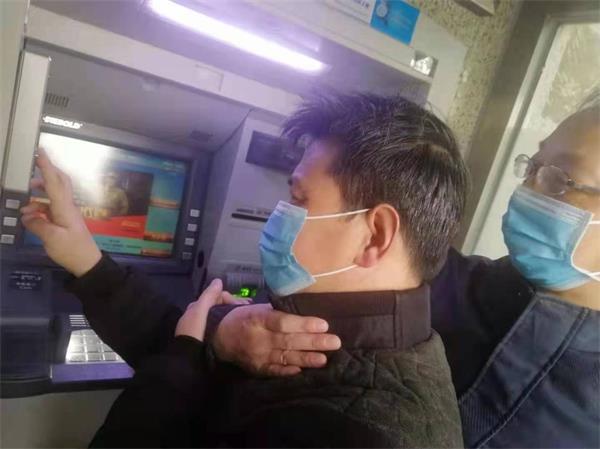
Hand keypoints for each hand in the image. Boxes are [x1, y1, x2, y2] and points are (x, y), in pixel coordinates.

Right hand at [20, 149, 101, 276]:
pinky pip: (51, 207)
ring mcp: (67, 213)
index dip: (47, 166)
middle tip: (34, 165)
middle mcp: (67, 206)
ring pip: (54, 194)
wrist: (87, 263)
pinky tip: (30, 214)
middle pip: (59, 182)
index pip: (55, 181)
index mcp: (65, 207)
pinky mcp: (65, 221)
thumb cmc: (72, 250)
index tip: (40, 152)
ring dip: (40, 192)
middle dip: (47, 171)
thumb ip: (37, 225)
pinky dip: (40, 206)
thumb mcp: (52, 238)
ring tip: (26, 196)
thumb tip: (27, 216)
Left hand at [176, 279, 246, 340]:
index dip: (230, 298)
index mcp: (196, 307)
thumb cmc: (194, 331)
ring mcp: (204, 327)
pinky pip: (222, 325)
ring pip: (222, 315)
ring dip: (233, 314)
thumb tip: (218, 280)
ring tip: (245, 317)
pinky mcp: (209, 338)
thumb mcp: (200, 309)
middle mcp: (199, 315)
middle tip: (248, 309)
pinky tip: (237, 326)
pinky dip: (230, 323)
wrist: (189, 358)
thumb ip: (209, 294)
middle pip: (219, 305)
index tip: (244, 304)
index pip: (216, 296)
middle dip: (233, 305)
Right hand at [213, 304, 341, 375]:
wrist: (219, 338)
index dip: (303, 324)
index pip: (283, 322)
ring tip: (324, 359)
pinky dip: (288, 371)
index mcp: (258, 318)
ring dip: (306, 358)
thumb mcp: (256, 307)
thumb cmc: (243, 318)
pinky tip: (302, 370)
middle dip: (313, 342)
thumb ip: (276, 310)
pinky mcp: (257, 369)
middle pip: (288, 341)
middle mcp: (258, 338)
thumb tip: (302, 311)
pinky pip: (274, 371)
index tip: (324, 325)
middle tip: (335, 342)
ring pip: (285, 357)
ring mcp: (257, 355)